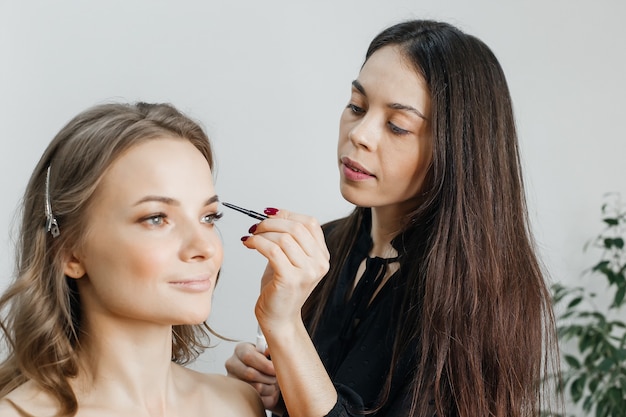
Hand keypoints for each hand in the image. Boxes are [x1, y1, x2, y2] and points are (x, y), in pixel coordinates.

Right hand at [225, 342, 282, 411]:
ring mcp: (233, 381)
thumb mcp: (269, 352)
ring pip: (255, 388)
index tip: (275, 369)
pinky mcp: (238, 395)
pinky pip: (257, 400)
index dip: (264, 364)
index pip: (248, 356)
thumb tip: (268, 351)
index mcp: (240, 350)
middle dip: (268, 377)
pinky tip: (269, 391)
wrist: (265, 374)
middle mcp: (232, 364)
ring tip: (273, 384)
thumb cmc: (267, 361)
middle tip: (277, 377)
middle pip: (250, 374)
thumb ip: (270, 350)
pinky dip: (268, 397)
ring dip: (270, 388)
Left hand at [241, 209, 329, 328]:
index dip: (287, 214)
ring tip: (252, 237)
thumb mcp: (291, 259)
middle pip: (296, 227)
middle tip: (256, 226)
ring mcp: (306, 272)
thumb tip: (273, 213)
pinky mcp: (290, 279)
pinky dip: (257, 243)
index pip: (309, 223)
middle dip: (271, 222)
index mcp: (322, 256)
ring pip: (283, 238)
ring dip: (262, 233)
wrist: (279, 317)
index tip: (269, 214)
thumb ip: (289, 238)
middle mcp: (319, 263)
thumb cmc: (281, 288)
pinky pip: (272, 250)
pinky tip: (249, 244)